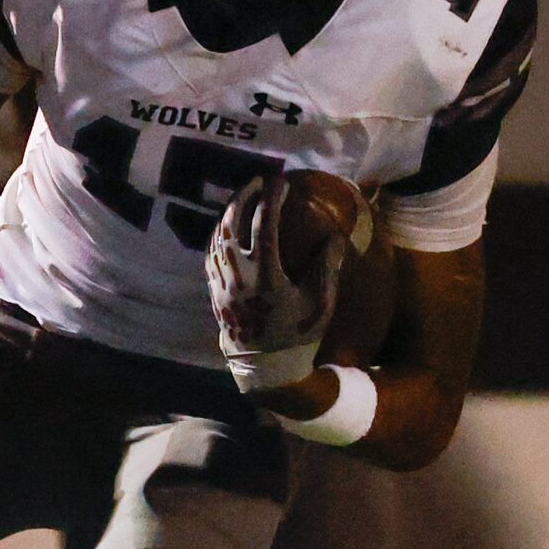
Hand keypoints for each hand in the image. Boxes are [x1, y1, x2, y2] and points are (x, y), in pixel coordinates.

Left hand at [206, 173, 340, 393]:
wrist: (263, 366)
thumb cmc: (297, 334)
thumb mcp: (321, 305)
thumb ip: (328, 269)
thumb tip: (336, 236)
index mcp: (266, 277)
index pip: (265, 226)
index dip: (272, 199)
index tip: (281, 181)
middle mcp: (239, 276)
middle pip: (234, 224)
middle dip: (244, 197)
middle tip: (258, 181)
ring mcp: (223, 283)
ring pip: (218, 237)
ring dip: (230, 212)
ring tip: (243, 197)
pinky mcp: (214, 291)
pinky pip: (211, 253)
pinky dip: (219, 234)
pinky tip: (228, 227)